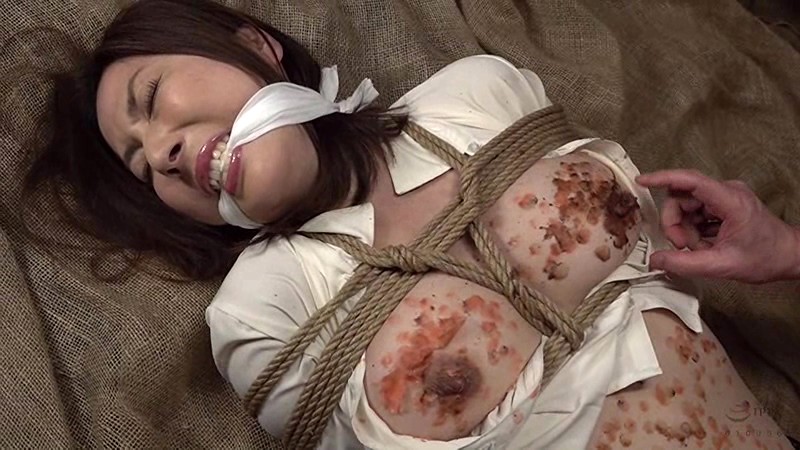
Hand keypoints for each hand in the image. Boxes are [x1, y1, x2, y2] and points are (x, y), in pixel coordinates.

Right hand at [636, 169, 799, 282]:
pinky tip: (703, 244)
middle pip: (683, 197)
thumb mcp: (721, 265)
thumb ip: (684, 263)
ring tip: (697, 248)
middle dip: (675, 223)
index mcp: (730, 200)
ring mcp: (725, 197)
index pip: (690, 181)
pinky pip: (696, 211)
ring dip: (685, 229)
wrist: (790, 257)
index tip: (642, 181)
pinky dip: (693, 229)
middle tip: (681, 246)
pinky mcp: (724, 204)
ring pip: (687, 206)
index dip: (663, 179)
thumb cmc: (765, 258)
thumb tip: (656, 260)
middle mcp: (727, 192)